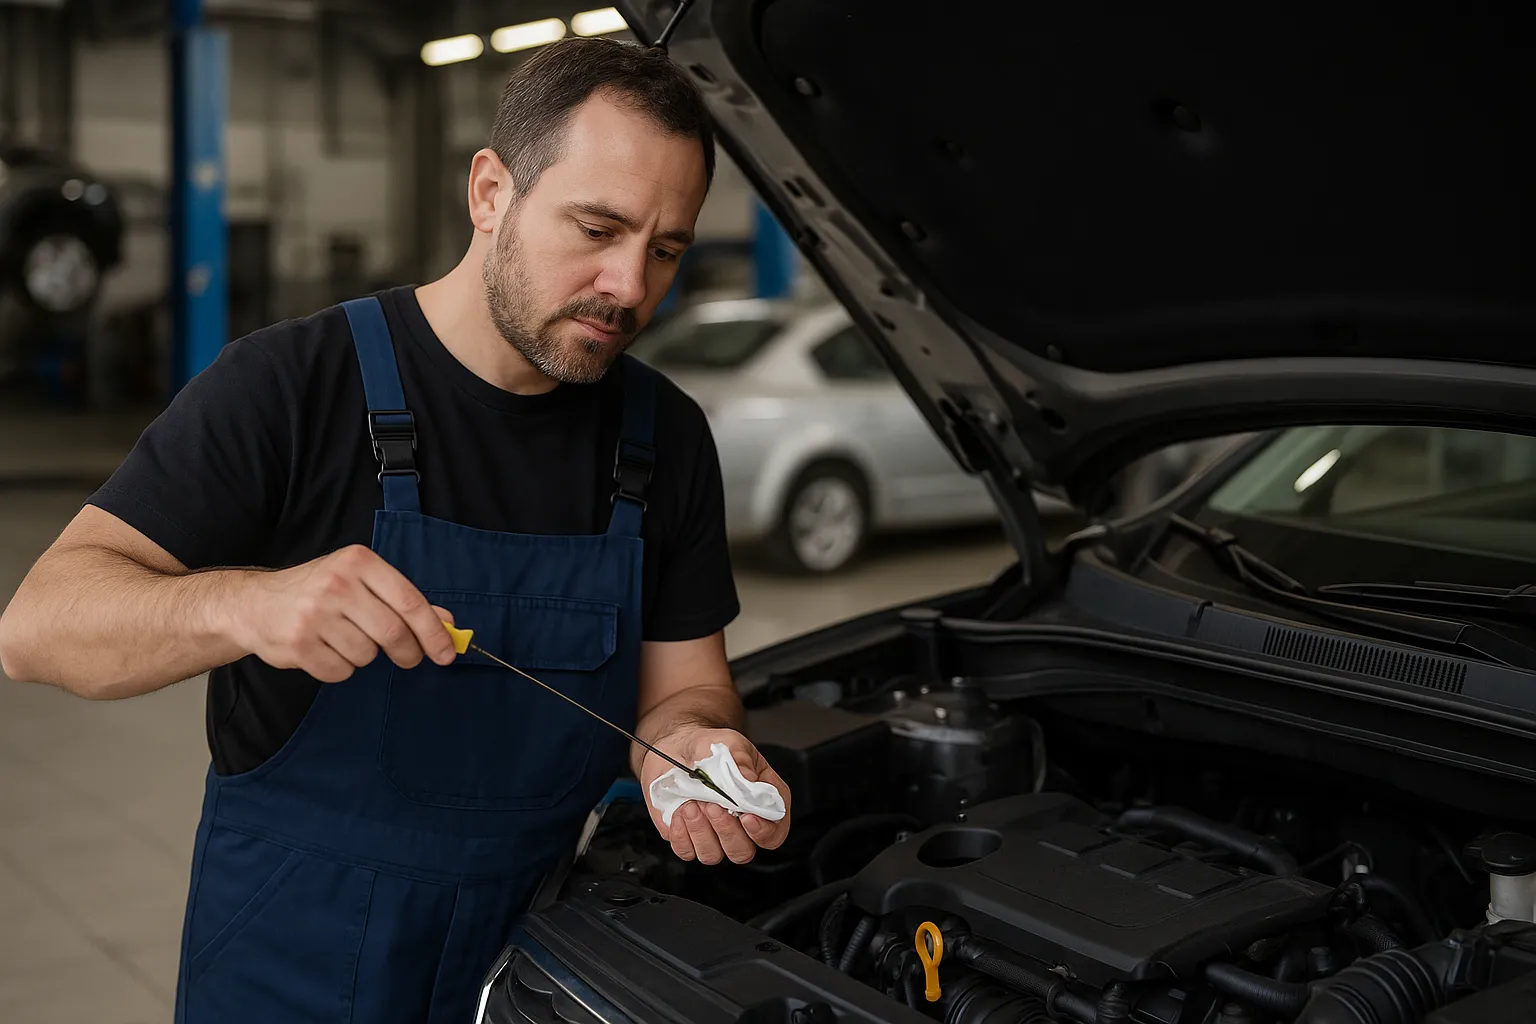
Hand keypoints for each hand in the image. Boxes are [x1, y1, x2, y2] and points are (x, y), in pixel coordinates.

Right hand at [234, 544, 457, 681]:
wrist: (255, 604)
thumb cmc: (319, 591)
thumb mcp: (361, 582)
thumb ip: (404, 600)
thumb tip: (448, 622)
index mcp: (358, 561)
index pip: (409, 601)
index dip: (433, 632)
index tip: (448, 652)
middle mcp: (336, 584)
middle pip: (392, 632)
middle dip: (408, 652)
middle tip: (409, 658)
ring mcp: (314, 614)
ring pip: (367, 654)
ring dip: (366, 656)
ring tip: (346, 640)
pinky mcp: (298, 644)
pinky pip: (341, 671)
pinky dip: (341, 669)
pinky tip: (326, 651)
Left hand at [639, 727, 791, 865]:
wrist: (677, 746)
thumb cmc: (710, 746)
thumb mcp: (731, 745)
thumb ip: (743, 765)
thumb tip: (749, 785)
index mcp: (761, 801)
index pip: (774, 832)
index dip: (764, 832)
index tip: (746, 817)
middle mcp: (739, 824)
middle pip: (743, 851)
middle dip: (726, 831)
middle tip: (713, 805)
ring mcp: (713, 834)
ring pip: (714, 855)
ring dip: (701, 832)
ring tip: (691, 804)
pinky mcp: (687, 838)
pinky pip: (686, 851)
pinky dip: (681, 834)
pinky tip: (679, 811)